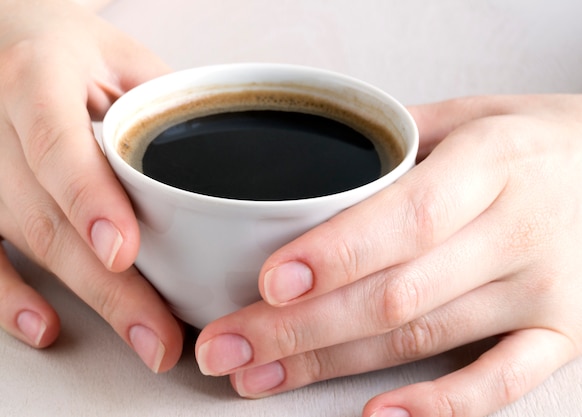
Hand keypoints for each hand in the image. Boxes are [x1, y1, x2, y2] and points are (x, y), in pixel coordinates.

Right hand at [0, 0, 181, 370]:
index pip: (55, 141)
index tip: (123, 252)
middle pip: (47, 213)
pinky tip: (46, 326)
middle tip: (160, 335)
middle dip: (107, 283)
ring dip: (84, 298)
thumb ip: (163, 104)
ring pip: (22, 240)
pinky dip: (9, 295)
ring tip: (142, 340)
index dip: (87, 199)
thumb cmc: (68, 48)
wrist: (6, 37)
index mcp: (34, 74)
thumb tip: (223, 169)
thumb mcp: (121, 55)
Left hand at [195, 92, 581, 415]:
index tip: (265, 284)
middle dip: (301, 327)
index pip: (406, 217)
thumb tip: (318, 168)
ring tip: (263, 377)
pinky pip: (502, 382)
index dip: (334, 254)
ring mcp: (545, 290)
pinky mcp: (567, 333)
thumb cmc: (550, 140)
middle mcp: (519, 230)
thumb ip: (400, 141)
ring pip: (426, 338)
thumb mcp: (480, 115)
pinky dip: (440, 407)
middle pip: (397, 291)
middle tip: (227, 348)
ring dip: (335, 365)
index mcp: (494, 163)